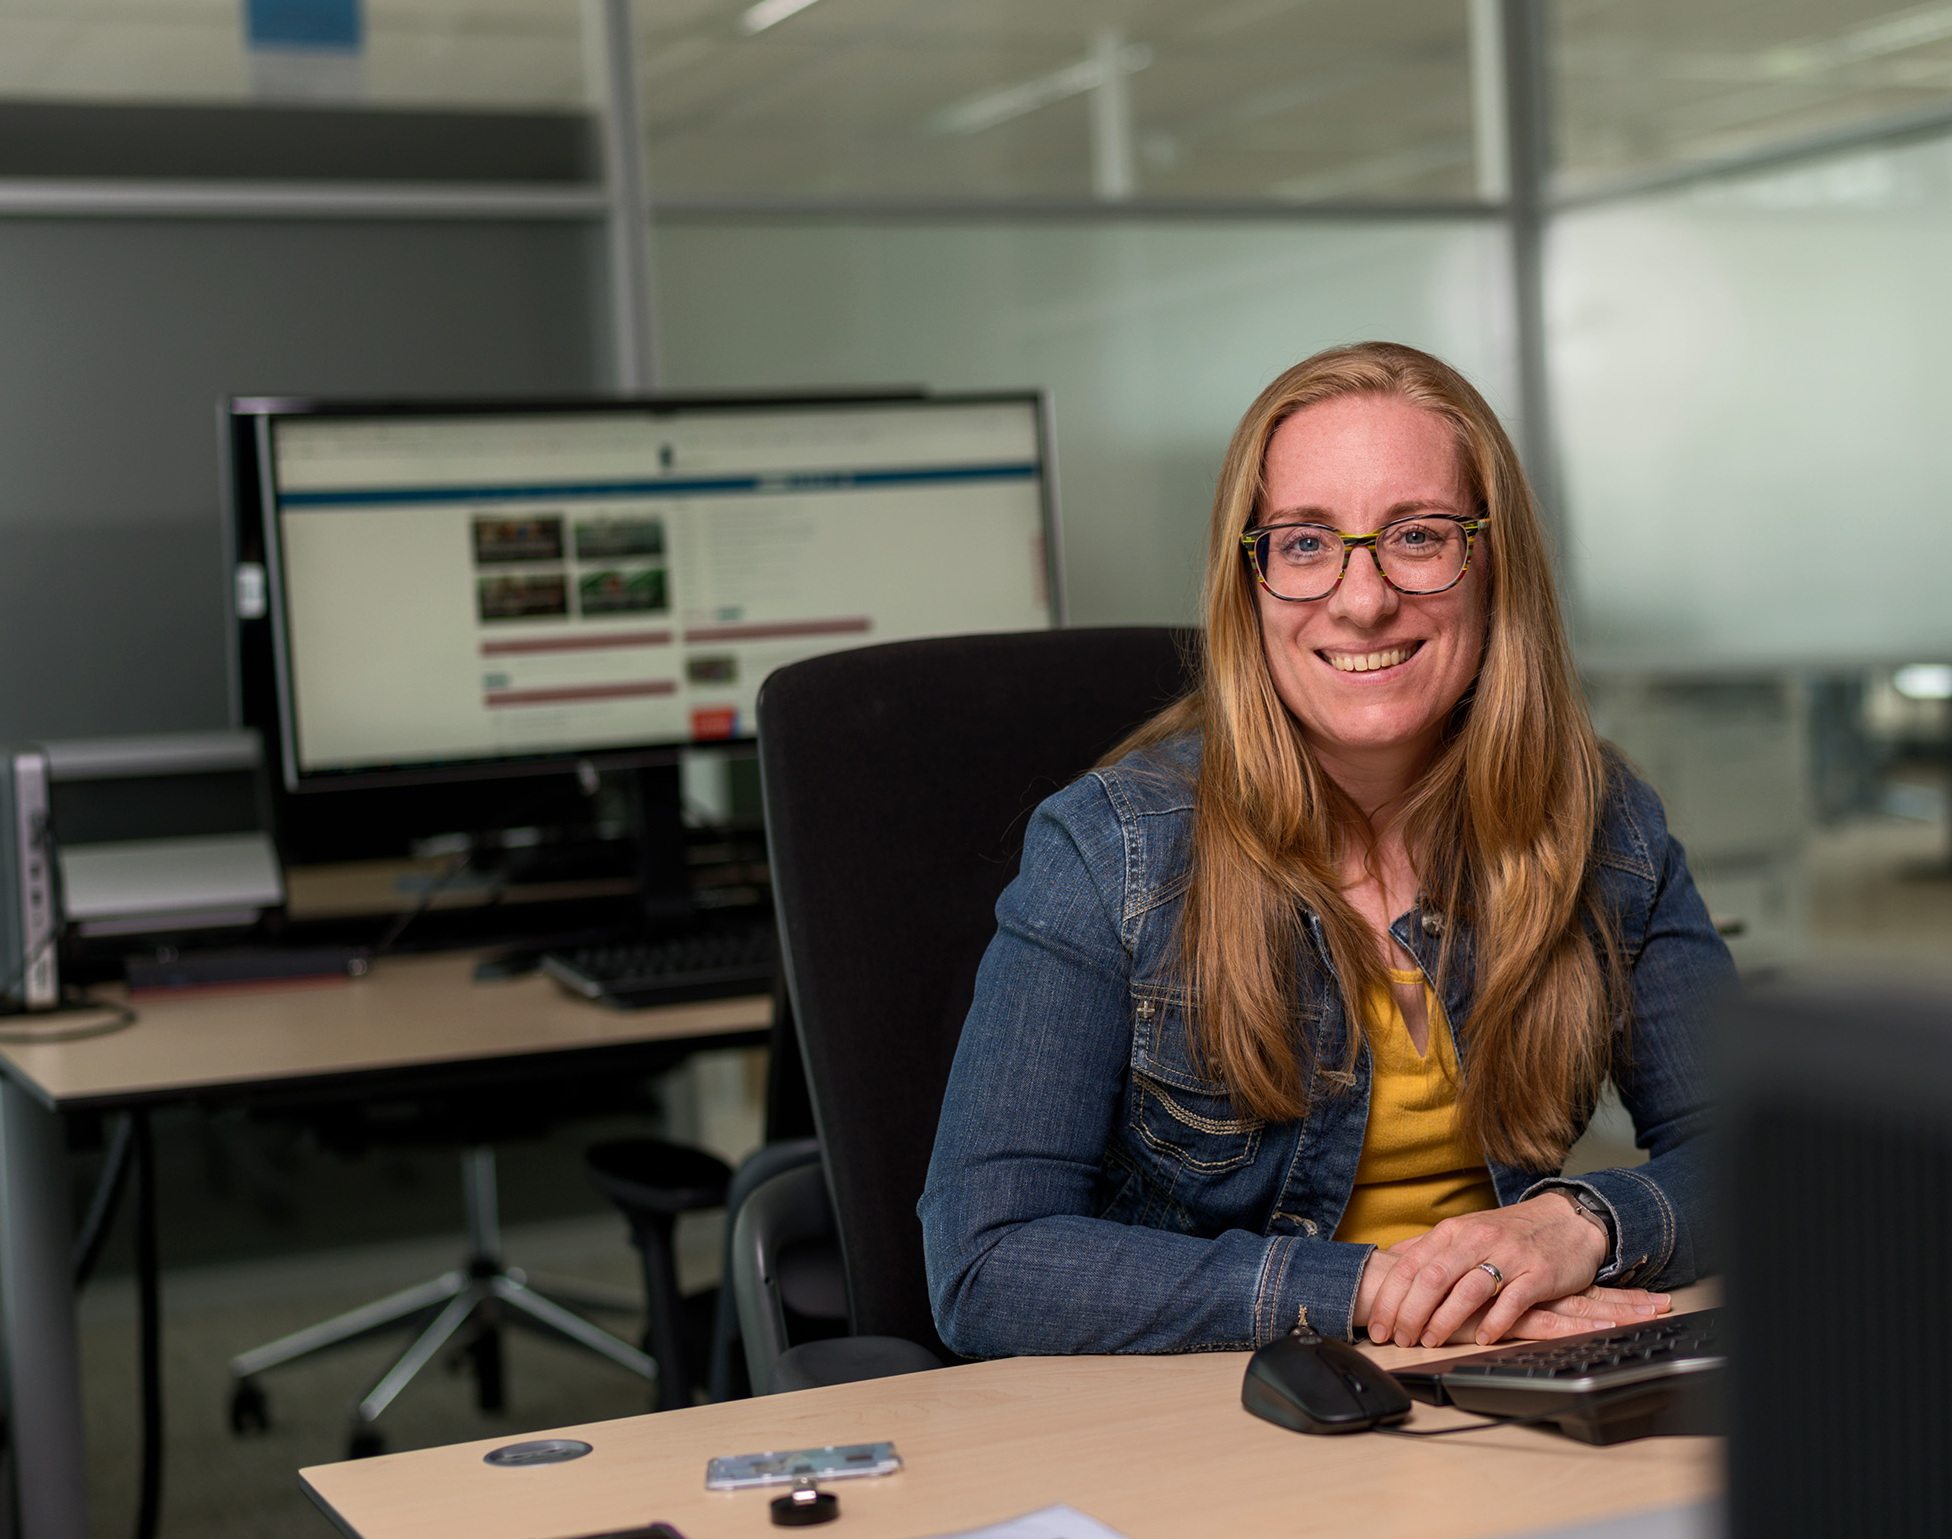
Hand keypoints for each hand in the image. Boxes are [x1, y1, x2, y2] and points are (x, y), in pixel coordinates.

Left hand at [1358, 1195, 1660, 1347]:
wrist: (1567, 1219)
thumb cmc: (1508, 1231)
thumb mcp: (1464, 1230)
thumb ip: (1428, 1246)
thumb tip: (1387, 1259)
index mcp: (1453, 1230)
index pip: (1411, 1265)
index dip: (1390, 1298)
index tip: (1378, 1326)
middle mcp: (1477, 1240)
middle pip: (1434, 1278)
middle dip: (1410, 1313)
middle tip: (1398, 1339)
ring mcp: (1509, 1256)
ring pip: (1468, 1289)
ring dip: (1445, 1320)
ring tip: (1430, 1342)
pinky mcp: (1538, 1274)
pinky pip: (1512, 1300)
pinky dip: (1494, 1322)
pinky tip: (1481, 1339)